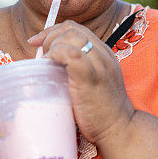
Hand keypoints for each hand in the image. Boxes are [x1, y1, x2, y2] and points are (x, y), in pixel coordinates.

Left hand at [27, 20, 134, 144]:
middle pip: (72, 28)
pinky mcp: (91, 77)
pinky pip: (71, 54)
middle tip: (42, 57)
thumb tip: (48, 65)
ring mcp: (98, 65)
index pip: (76, 28)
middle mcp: (103, 54)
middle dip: (50, 37)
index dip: (54, 31)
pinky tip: (49, 67)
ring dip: (52, 46)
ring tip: (46, 64)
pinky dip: (55, 55)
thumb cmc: (101, 111)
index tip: (38, 43)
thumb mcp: (93, 83)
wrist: (119, 130)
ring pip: (71, 36)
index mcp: (104, 53)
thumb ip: (78, 70)